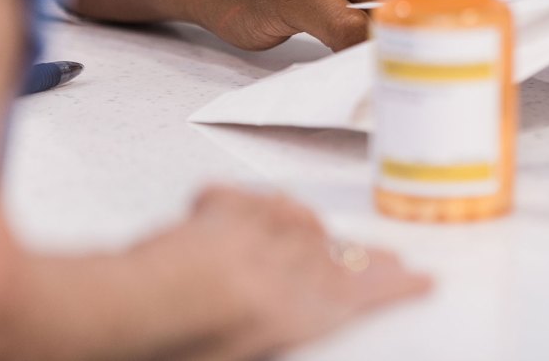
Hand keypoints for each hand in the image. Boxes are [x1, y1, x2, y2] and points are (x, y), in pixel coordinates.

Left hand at [136, 186, 430, 358]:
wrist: (127, 302)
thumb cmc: (178, 340)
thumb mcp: (242, 354)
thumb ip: (281, 327)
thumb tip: (306, 312)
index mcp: (296, 309)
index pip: (358, 294)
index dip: (393, 286)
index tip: (421, 279)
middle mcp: (285, 264)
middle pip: (338, 257)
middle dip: (370, 259)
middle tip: (394, 258)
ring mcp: (254, 231)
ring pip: (303, 225)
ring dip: (321, 233)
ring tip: (330, 238)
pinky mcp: (221, 210)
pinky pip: (253, 202)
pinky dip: (262, 208)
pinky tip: (264, 212)